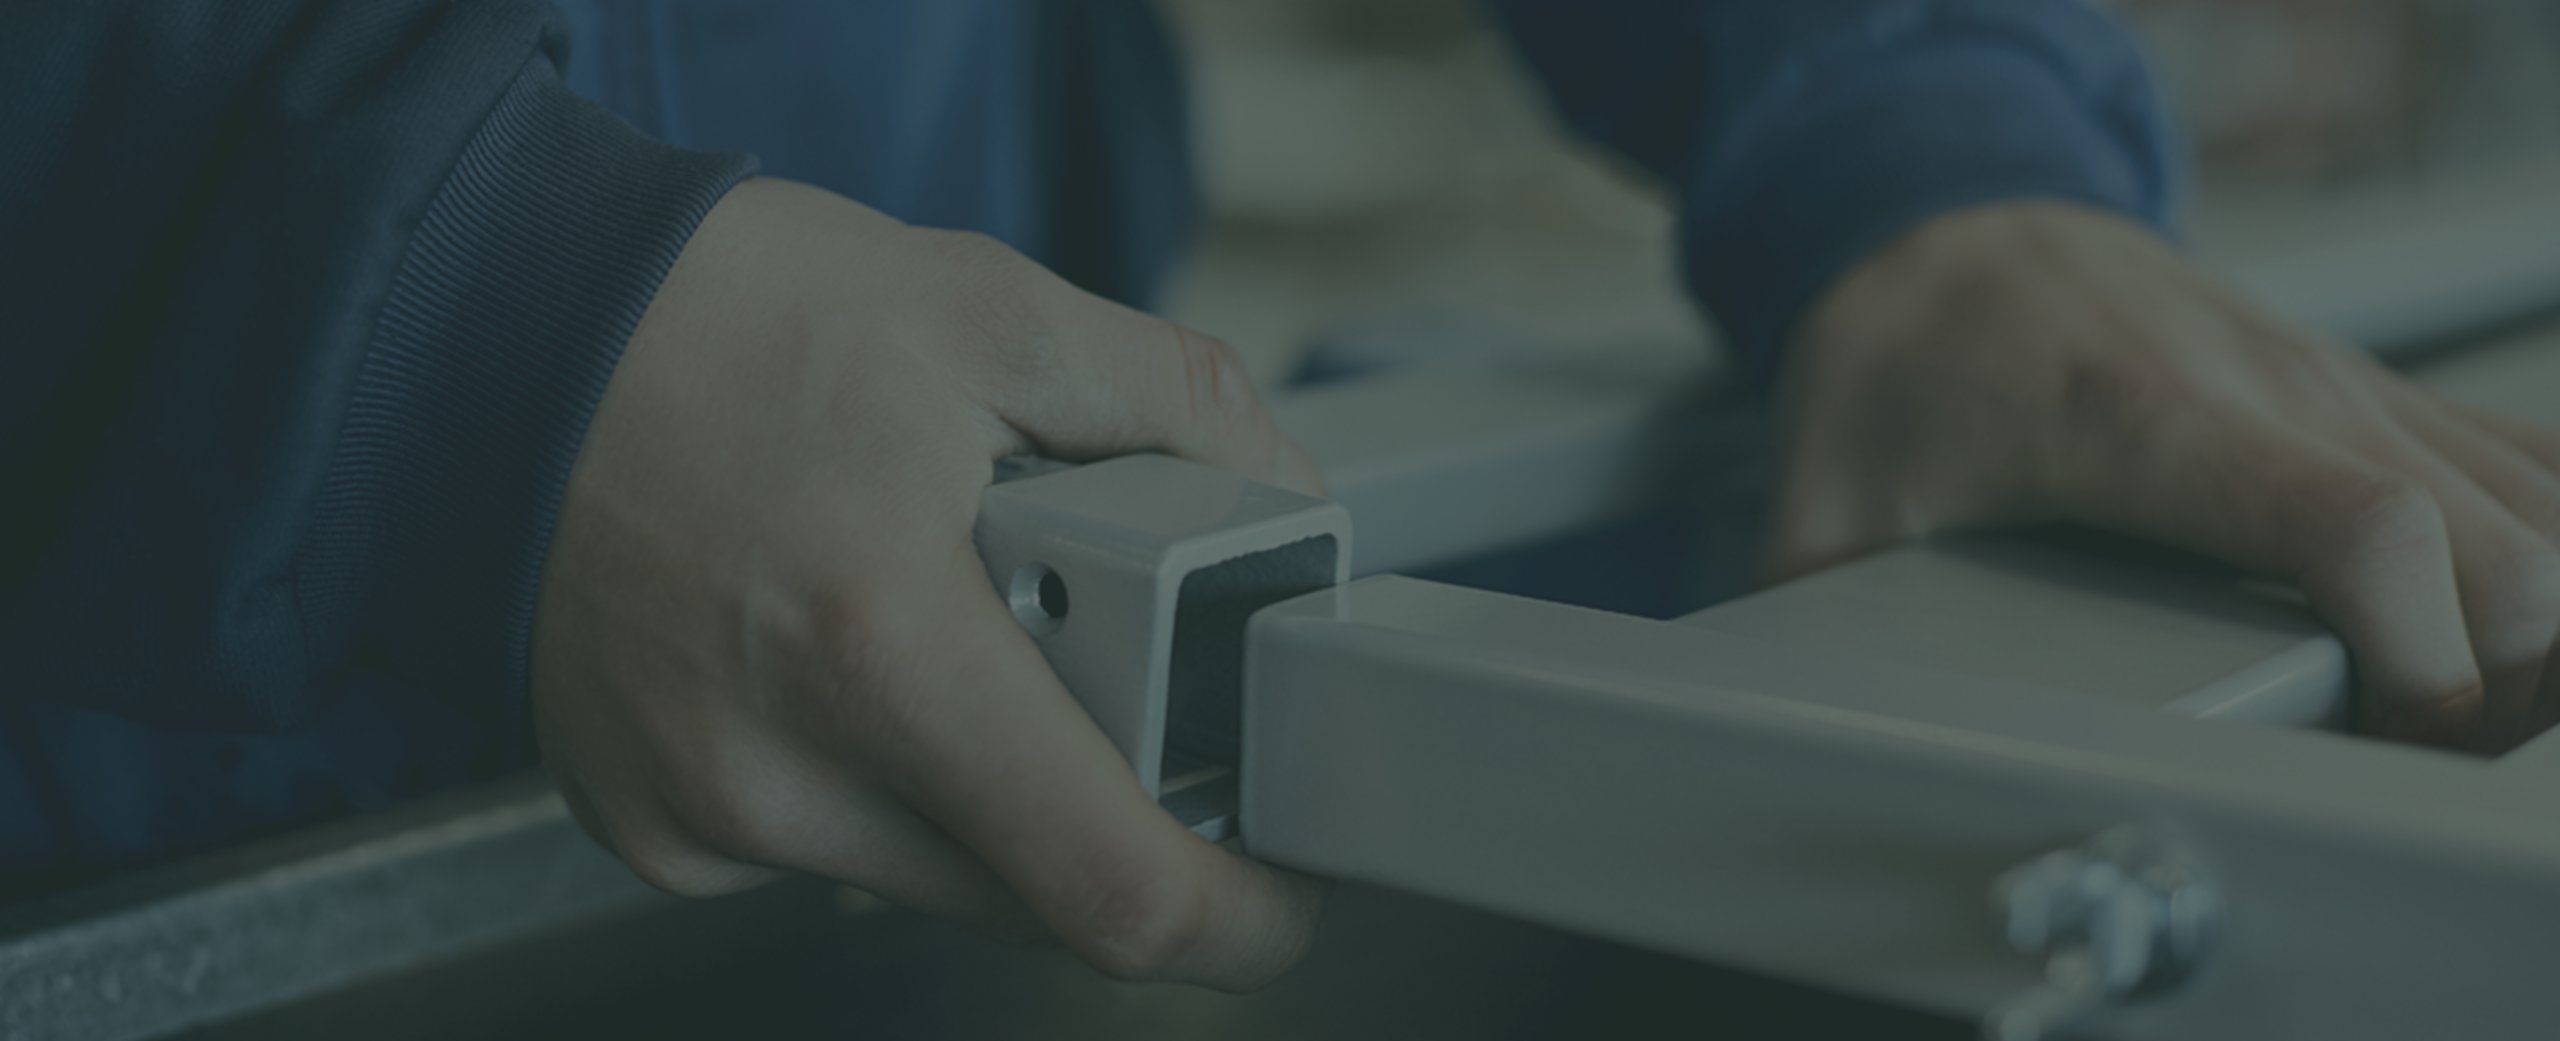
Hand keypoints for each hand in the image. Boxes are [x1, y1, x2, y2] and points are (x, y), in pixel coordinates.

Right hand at [530, 178, 1324, 988]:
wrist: (482, 332)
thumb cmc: (708, 316)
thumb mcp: (985, 306)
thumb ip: (1177, 408)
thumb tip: (1284, 503)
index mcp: (879, 643)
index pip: (1111, 889)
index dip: (1238, 918)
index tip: (1280, 886)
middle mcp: (777, 769)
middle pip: (1037, 887)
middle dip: (1107, 791)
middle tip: (1080, 642)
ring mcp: (703, 817)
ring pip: (942, 874)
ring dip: (991, 777)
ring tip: (929, 611)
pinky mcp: (654, 831)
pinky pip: (837, 848)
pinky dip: (884, 772)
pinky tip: (838, 644)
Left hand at [1770, 201, 2559, 747]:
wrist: (1947, 229)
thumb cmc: (1901, 364)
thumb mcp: (1824, 506)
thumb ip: (1818, 637)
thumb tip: (1811, 752)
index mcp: (2145, 421)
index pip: (2364, 528)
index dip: (2423, 660)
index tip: (2388, 734)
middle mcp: (2274, 391)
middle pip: (2499, 545)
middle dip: (2497, 678)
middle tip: (2396, 750)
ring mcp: (2338, 383)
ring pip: (2540, 509)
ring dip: (2531, 626)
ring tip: (2437, 703)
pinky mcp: (2370, 393)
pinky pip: (2529, 466)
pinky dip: (2540, 555)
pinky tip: (2483, 628)